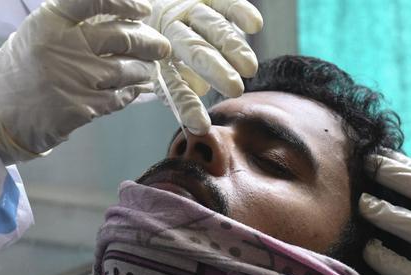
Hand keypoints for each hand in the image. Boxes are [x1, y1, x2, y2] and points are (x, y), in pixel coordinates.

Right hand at [0, 0, 170, 162]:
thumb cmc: (21, 70)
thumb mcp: (39, 33)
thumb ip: (74, 24)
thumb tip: (123, 20)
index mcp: (50, 22)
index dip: (126, 2)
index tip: (144, 10)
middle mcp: (64, 47)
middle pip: (123, 36)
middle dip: (150, 42)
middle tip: (162, 46)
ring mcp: (74, 79)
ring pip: (128, 70)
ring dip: (144, 69)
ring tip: (147, 69)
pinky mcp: (81, 108)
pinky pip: (119, 97)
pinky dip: (132, 92)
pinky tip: (134, 89)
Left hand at [146, 0, 263, 134]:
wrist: (154, 10)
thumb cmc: (161, 47)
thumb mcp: (161, 69)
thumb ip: (177, 83)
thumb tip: (198, 89)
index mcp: (156, 56)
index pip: (172, 84)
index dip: (187, 105)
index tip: (201, 126)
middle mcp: (170, 31)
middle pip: (194, 50)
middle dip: (216, 71)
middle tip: (235, 89)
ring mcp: (187, 10)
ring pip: (212, 27)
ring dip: (232, 47)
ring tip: (250, 68)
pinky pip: (224, 2)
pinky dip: (239, 11)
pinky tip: (255, 25)